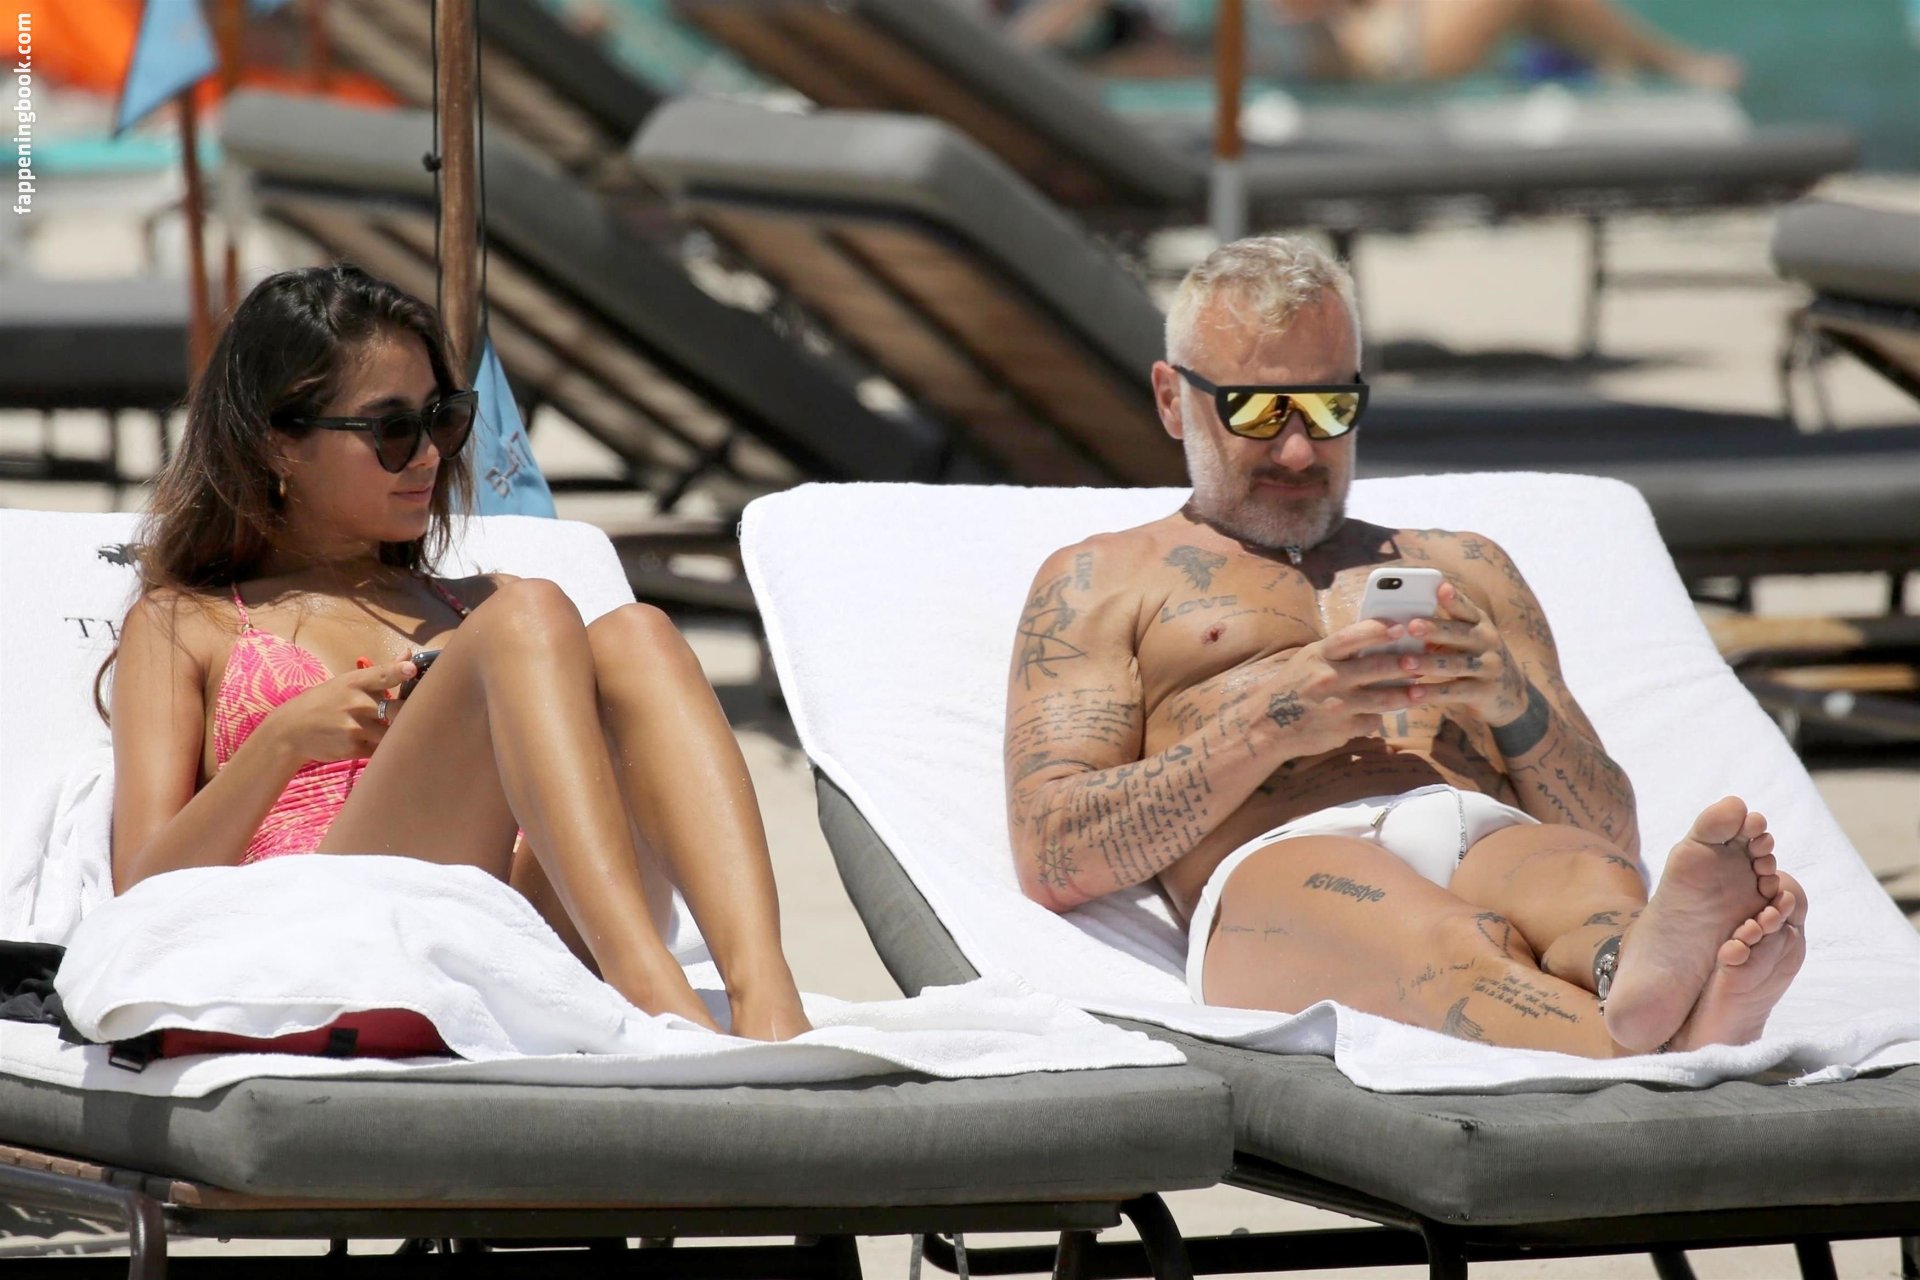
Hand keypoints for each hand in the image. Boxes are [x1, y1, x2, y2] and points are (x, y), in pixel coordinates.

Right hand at [260, 658, 416, 765]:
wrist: (291, 730)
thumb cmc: (326, 701)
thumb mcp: (347, 682)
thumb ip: (382, 672)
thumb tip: (409, 654)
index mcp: (356, 682)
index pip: (382, 675)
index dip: (399, 671)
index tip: (412, 669)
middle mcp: (357, 703)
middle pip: (398, 710)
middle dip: (412, 714)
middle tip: (422, 714)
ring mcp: (355, 727)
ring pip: (393, 732)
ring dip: (400, 733)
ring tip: (403, 731)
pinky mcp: (354, 748)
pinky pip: (382, 749)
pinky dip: (386, 747)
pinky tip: (382, 743)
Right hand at [1249, 618, 1421, 757]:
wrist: (1265, 725)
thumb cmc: (1291, 688)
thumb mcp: (1308, 661)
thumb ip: (1337, 653)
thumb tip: (1375, 642)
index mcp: (1319, 655)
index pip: (1353, 636)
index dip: (1379, 629)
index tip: (1400, 627)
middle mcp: (1329, 677)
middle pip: (1377, 666)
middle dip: (1404, 664)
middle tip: (1421, 662)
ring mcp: (1337, 705)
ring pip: (1383, 697)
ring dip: (1405, 694)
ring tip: (1419, 691)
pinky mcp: (1342, 729)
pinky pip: (1371, 721)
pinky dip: (1378, 718)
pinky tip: (1382, 714)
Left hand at [1399, 582, 1526, 723]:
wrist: (1509, 694)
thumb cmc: (1474, 657)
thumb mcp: (1466, 638)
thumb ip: (1443, 629)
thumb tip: (1402, 624)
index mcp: (1479, 623)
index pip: (1465, 608)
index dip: (1454, 599)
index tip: (1441, 587)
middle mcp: (1487, 641)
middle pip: (1459, 634)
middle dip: (1435, 630)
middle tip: (1411, 626)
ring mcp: (1488, 667)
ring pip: (1455, 664)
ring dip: (1428, 663)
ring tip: (1405, 663)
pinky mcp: (1484, 692)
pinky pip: (1455, 691)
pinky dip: (1433, 692)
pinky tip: (1413, 693)